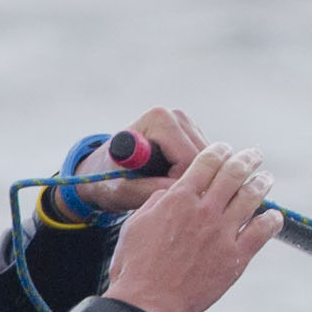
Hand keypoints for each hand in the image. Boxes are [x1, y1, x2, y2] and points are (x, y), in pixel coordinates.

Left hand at [67, 106, 207, 217]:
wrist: (103, 171)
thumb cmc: (109, 179)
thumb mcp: (124, 189)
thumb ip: (151, 189)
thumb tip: (181, 190)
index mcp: (160, 119)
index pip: (188, 158)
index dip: (179, 182)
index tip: (160, 194)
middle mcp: (177, 116)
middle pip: (203, 158)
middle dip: (187, 180)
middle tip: (163, 194)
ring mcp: (187, 124)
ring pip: (208, 162)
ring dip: (191, 179)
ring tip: (162, 186)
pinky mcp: (194, 135)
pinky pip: (205, 162)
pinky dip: (193, 175)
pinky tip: (170, 180)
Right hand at [99, 143, 279, 311]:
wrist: (147, 303)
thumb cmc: (136, 265)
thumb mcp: (137, 223)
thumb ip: (158, 202)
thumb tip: (173, 190)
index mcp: (178, 199)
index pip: (206, 162)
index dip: (220, 150)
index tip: (226, 148)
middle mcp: (204, 211)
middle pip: (234, 173)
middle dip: (247, 159)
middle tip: (255, 155)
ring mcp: (222, 234)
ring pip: (251, 197)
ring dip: (262, 183)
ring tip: (266, 178)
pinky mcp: (235, 258)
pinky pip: (262, 232)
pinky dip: (271, 220)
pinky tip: (274, 216)